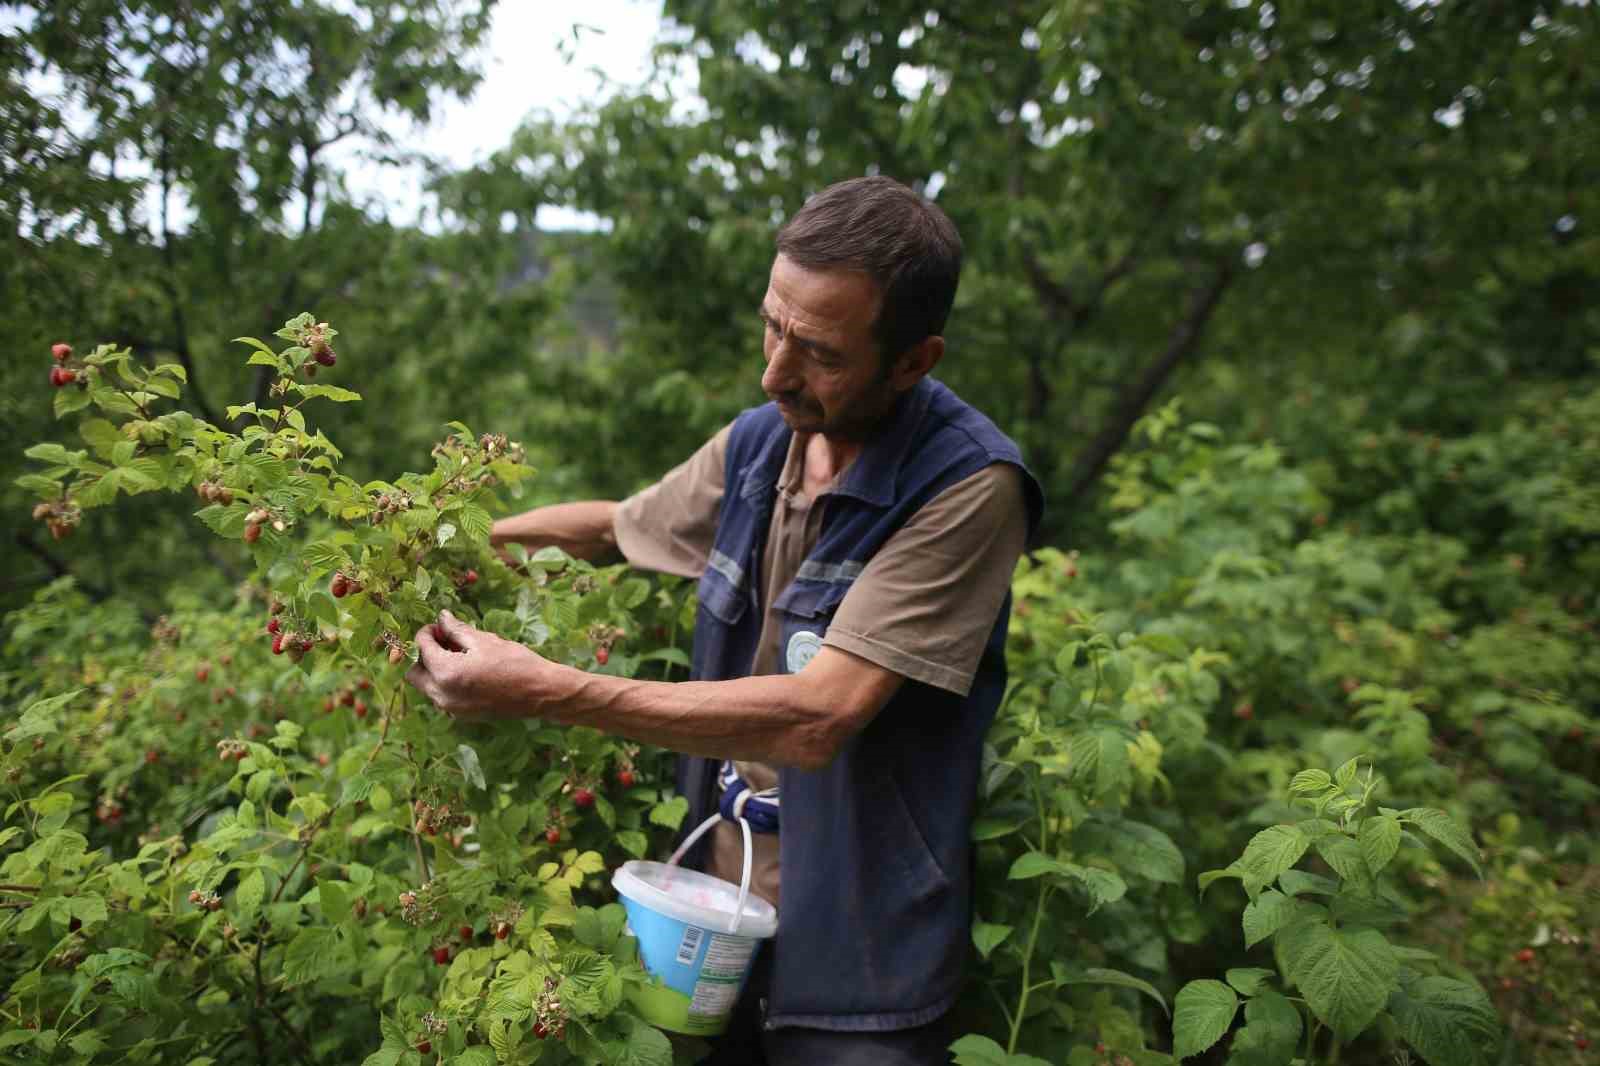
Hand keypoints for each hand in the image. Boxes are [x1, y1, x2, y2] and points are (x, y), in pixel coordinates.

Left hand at [405, 610, 557, 721]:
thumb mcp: (484, 640)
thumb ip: (456, 629)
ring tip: (457, 654)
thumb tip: (441, 618)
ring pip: (427, 686)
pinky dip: (445, 681)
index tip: (439, 625)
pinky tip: (465, 669)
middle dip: (424, 654)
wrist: (540, 693)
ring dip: (433, 668)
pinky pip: (441, 696)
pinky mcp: (461, 714)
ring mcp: (451, 708)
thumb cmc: (515, 662)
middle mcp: (443, 695)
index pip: (421, 648)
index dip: (427, 632)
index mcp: (446, 672)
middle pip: (414, 673)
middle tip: (443, 640)